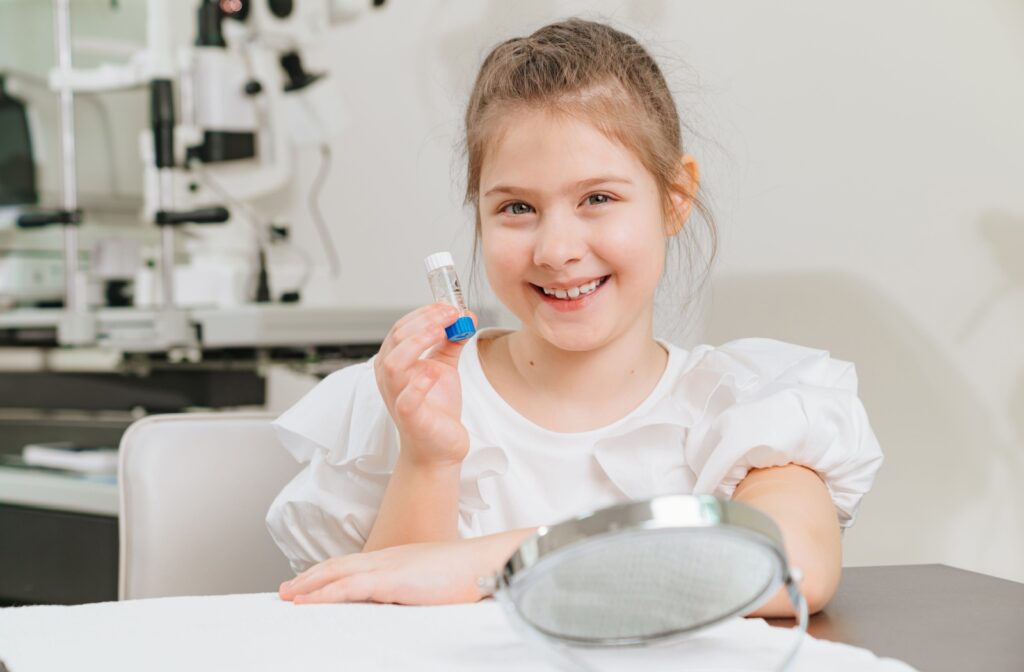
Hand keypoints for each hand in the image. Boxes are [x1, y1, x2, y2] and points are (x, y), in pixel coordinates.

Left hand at [279, 540, 488, 605]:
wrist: (486, 562)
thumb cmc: (471, 573)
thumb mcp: (437, 582)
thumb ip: (418, 589)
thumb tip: (410, 602)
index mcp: (398, 558)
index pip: (354, 563)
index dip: (329, 572)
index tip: (311, 582)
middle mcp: (387, 558)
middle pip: (338, 565)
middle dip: (310, 578)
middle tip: (287, 590)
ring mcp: (387, 566)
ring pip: (336, 573)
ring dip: (308, 585)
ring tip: (287, 596)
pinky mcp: (390, 580)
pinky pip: (347, 588)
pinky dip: (322, 594)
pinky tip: (306, 602)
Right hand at [374, 303, 476, 467]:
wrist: (439, 447)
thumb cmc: (436, 407)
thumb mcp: (444, 367)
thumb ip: (451, 341)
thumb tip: (466, 315)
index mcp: (395, 360)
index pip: (402, 327)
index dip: (425, 312)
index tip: (450, 305)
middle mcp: (389, 377)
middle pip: (397, 339)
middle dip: (425, 321)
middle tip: (451, 313)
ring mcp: (396, 397)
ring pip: (393, 363)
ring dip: (418, 342)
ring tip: (442, 331)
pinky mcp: (409, 418)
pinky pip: (406, 399)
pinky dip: (419, 383)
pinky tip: (434, 371)